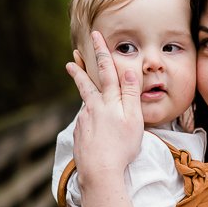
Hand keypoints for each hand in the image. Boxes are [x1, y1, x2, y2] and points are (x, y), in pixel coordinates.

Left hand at [66, 34, 143, 185]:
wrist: (99, 170)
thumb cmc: (121, 147)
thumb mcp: (134, 119)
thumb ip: (132, 94)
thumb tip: (130, 71)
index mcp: (108, 101)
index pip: (107, 71)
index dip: (102, 52)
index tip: (96, 36)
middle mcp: (92, 108)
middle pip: (86, 84)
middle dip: (81, 69)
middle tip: (73, 58)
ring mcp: (84, 121)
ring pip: (86, 104)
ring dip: (85, 94)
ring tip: (83, 89)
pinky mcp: (79, 135)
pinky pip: (85, 122)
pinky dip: (89, 119)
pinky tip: (93, 127)